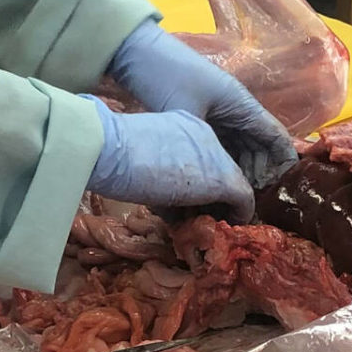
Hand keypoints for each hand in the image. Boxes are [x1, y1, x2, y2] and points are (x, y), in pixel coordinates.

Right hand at [86, 100, 254, 216]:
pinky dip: (238, 215)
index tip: (190, 201)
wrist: (109, 148)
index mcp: (186, 125)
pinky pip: (242, 199)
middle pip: (220, 170)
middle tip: (203, 217)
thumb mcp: (141, 159)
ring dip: (222, 207)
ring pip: (232, 185)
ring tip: (211, 225)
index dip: (199, 182)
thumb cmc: (111, 153)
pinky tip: (227, 226)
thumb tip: (168, 205)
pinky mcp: (222, 180)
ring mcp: (216, 156)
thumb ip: (159, 174)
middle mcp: (206, 136)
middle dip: (214, 196)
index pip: (202, 157)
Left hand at [106, 16, 296, 187]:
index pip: (276, 137)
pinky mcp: (201, 116)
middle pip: (259, 147)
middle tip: (250, 204)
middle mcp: (236, 108)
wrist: (136, 53)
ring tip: (232, 199)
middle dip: (259, 175)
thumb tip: (223, 183)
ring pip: (240, 147)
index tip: (281, 192)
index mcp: (242, 104)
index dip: (283, 165)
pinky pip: (221, 144)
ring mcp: (218, 112)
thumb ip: (208, 149)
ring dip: (239, 171)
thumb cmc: (166, 78)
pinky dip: (222, 162)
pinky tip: (215, 182)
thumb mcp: (188, 115)